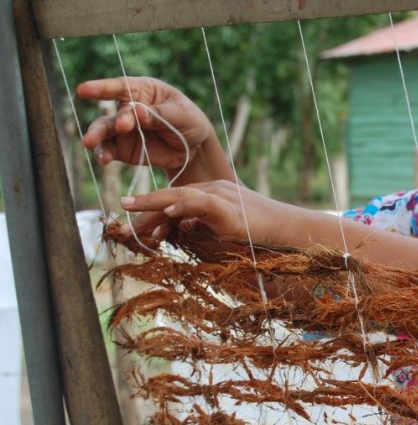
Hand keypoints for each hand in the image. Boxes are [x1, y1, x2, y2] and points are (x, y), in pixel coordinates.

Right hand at [77, 77, 231, 183]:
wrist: (194, 148)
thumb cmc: (190, 121)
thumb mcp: (182, 114)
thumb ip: (160, 114)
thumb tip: (138, 112)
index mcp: (144, 91)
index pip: (121, 86)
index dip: (101, 87)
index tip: (83, 89)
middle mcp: (129, 108)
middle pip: (114, 112)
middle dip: (116, 121)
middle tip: (121, 127)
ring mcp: (123, 129)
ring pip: (103, 131)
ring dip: (97, 137)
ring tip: (91, 143)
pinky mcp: (123, 148)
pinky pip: (109, 150)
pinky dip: (104, 154)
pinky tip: (104, 159)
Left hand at [120, 181, 283, 244]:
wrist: (290, 229)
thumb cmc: (261, 234)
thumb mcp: (224, 230)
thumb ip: (200, 227)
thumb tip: (176, 230)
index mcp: (212, 194)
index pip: (176, 199)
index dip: (152, 209)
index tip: (130, 220)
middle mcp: (215, 190)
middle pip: (174, 194)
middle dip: (146, 203)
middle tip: (122, 208)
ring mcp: (223, 197)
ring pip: (183, 195)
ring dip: (155, 201)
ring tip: (131, 205)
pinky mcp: (231, 209)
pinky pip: (203, 204)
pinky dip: (185, 207)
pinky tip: (169, 212)